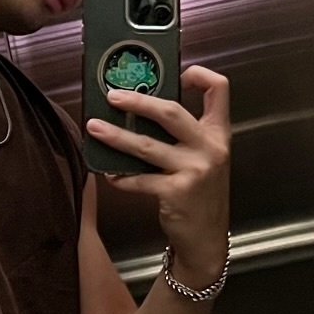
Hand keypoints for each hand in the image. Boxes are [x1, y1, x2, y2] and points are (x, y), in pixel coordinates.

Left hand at [86, 64, 229, 287]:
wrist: (207, 240)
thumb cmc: (200, 196)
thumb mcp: (205, 160)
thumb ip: (186, 135)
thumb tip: (143, 109)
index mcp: (218, 134)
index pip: (219, 89)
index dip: (199, 74)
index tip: (177, 72)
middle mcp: (210, 148)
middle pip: (170, 111)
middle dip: (137, 100)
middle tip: (113, 96)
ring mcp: (194, 169)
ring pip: (146, 145)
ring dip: (116, 135)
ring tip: (94, 128)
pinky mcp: (176, 192)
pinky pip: (139, 179)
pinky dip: (120, 176)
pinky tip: (109, 173)